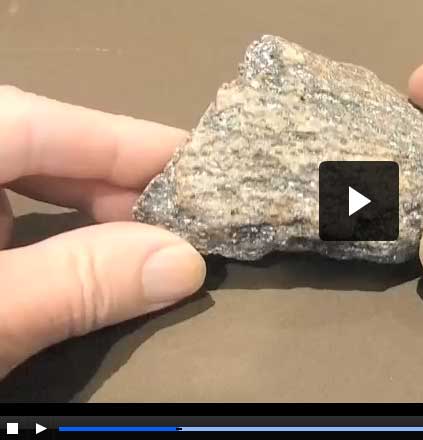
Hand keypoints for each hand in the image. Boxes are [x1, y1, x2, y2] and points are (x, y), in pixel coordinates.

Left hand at [0, 86, 205, 377]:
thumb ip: (76, 283)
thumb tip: (183, 263)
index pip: (44, 123)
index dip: (131, 143)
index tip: (205, 165)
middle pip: (40, 147)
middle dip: (118, 184)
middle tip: (188, 217)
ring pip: (26, 180)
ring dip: (91, 210)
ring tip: (153, 237)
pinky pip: (10, 214)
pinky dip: (59, 235)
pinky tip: (94, 256)